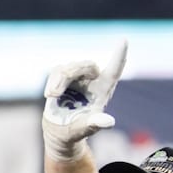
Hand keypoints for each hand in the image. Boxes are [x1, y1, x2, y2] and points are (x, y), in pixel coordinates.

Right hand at [42, 40, 126, 161]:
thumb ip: (93, 125)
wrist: (59, 131)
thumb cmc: (75, 131)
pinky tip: (49, 95)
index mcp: (103, 91)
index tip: (124, 40)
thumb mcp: (83, 130)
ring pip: (70, 67)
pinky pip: (57, 71)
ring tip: (52, 96)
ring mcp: (77, 78)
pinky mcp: (62, 78)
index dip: (118, 56)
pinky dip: (52, 82)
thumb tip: (109, 122)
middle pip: (88, 65)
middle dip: (72, 72)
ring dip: (59, 80)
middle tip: (55, 93)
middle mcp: (92, 81)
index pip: (113, 70)